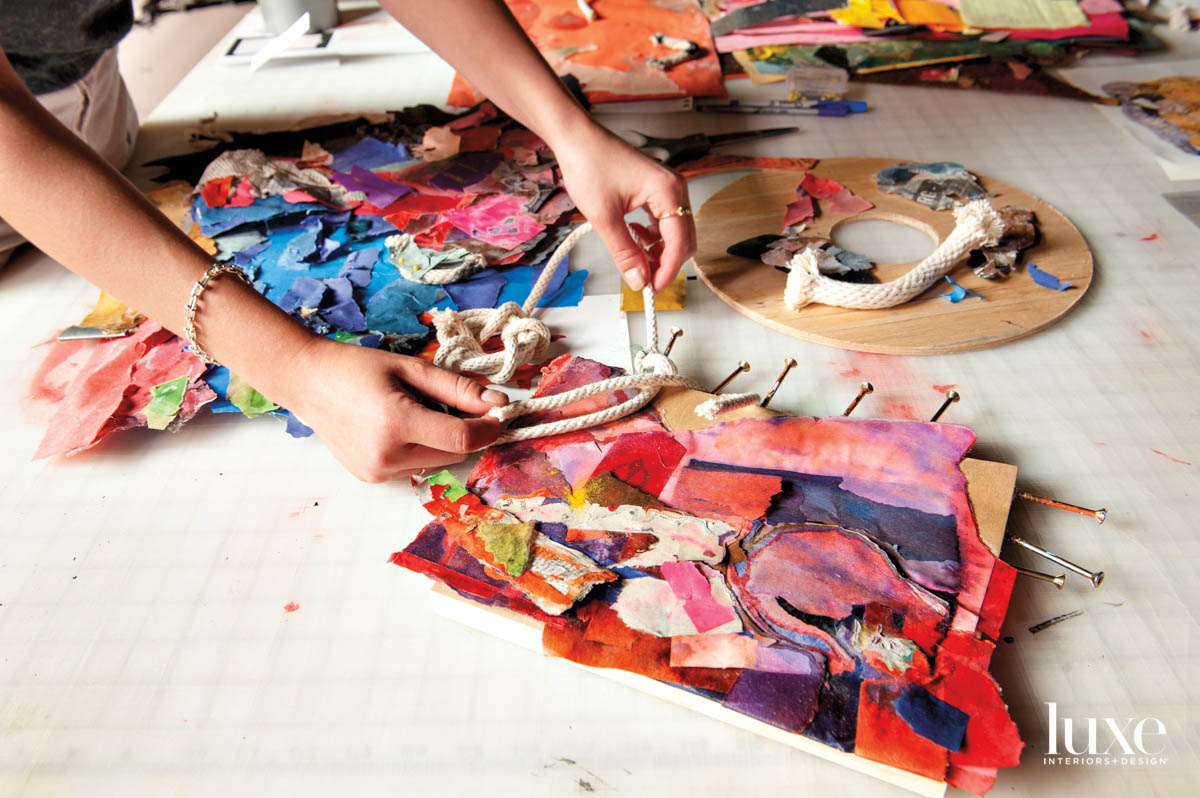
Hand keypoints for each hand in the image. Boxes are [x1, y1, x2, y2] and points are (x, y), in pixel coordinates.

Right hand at [281, 337, 506, 481]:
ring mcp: (376, 472)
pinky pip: (414, 467)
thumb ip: (458, 389)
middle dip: (461, 430)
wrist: (307, 382)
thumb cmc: (358, 368)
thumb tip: (497, 404)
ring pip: (436, 462)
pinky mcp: (371, 478)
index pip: (462, 439)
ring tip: (409, 413)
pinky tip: (394, 427)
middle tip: (441, 402)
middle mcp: (386, 456)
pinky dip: (417, 449)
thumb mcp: (411, 369)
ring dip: (438, 441)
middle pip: (454, 453)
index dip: (488, 428)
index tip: (497, 413)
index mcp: (397, 424)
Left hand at [552, 122, 695, 293]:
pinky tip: (634, 237)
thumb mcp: (605, 217)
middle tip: (643, 279)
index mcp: (668, 191)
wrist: (577, 138)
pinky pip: (665, 221)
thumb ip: (625, 252)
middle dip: (665, 262)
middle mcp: (674, 188)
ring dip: (659, 251)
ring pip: (675, 232)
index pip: (680, 242)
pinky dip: (653, 237)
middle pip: (684, 239)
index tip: (652, 288)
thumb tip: (639, 280)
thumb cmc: (589, 164)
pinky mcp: (658, 189)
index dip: (668, 270)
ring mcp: (668, 188)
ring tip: (635, 258)